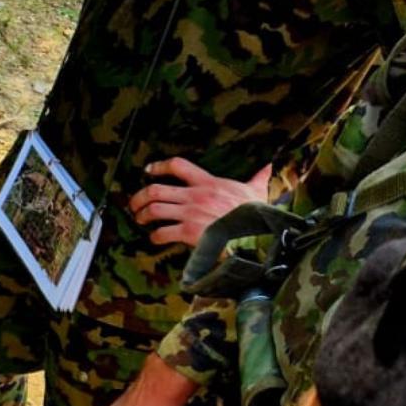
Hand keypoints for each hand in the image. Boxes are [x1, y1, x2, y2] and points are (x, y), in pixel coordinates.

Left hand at [127, 158, 273, 248]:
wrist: (258, 236)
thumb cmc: (257, 215)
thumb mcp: (257, 191)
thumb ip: (259, 178)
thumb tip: (270, 167)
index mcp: (209, 183)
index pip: (178, 166)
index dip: (159, 166)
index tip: (148, 171)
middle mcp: (196, 196)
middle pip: (156, 189)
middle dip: (140, 196)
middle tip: (134, 204)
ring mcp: (191, 214)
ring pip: (154, 209)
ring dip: (142, 215)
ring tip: (140, 219)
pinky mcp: (189, 233)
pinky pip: (163, 233)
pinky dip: (155, 236)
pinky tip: (155, 238)